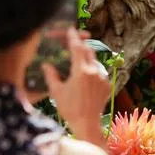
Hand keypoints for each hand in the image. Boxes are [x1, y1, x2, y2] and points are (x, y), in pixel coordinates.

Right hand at [42, 28, 110, 143]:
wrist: (87, 124)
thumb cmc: (69, 109)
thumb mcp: (56, 92)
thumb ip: (51, 75)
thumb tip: (46, 65)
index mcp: (80, 71)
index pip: (77, 48)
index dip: (72, 37)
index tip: (70, 29)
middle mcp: (94, 71)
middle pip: (88, 51)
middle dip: (81, 46)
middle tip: (73, 44)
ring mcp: (103, 78)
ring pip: (95, 62)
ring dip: (87, 60)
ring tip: (78, 65)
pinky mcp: (108, 85)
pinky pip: (100, 72)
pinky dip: (93, 71)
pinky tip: (86, 78)